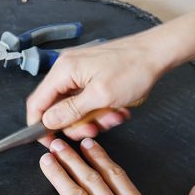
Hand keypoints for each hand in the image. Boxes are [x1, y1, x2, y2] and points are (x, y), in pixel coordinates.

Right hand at [26, 33, 173, 146]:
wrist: (157, 53)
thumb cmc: (133, 68)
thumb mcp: (101, 96)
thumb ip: (70, 111)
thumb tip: (48, 122)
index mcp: (64, 70)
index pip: (37, 102)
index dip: (39, 125)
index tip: (49, 141)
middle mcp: (67, 69)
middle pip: (56, 107)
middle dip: (74, 123)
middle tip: (92, 130)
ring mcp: (79, 72)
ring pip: (73, 106)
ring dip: (91, 118)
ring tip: (111, 117)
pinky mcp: (91, 76)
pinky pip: (86, 99)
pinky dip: (98, 109)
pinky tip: (115, 109)